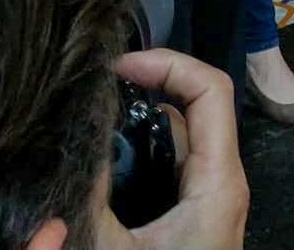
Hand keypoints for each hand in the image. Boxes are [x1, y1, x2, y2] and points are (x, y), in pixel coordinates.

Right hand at [98, 49, 248, 249]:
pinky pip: (172, 156)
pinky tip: (105, 147)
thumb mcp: (114, 248)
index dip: (168, 62)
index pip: (212, 89)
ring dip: (140, 113)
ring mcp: (209, 193)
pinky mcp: (193, 208)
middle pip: (192, 104)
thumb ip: (92, 196)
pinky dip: (141, 140)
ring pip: (179, 130)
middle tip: (98, 83)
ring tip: (94, 108)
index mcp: (218, 181)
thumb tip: (72, 140)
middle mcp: (221, 178)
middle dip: (146, 82)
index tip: (119, 66)